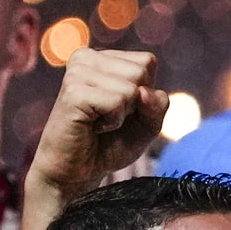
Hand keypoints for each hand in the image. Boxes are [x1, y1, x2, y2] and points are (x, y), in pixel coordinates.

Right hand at [30, 48, 166, 199]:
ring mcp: (76, 73)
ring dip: (122, 114)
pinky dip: (113, 121)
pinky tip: (92, 126)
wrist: (78, 171)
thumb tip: (143, 92)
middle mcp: (85, 58)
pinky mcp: (72, 93)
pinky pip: (117, 102)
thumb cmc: (110, 143)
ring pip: (131, 88)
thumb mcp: (147, 123)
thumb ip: (157, 104)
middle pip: (141, 72)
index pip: (147, 62)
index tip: (120, 108)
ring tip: (98, 121)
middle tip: (107, 116)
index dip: (145, 93)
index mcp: (102, 58)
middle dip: (135, 104)